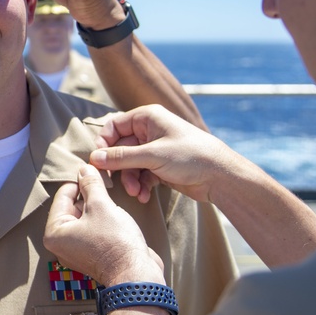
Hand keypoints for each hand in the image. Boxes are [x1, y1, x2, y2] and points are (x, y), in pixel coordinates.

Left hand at [44, 165, 163, 286]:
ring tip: (112, 208)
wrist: (136, 275)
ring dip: (98, 208)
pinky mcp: (93, 255)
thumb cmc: (115, 242)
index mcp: (54, 233)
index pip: (63, 195)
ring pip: (85, 218)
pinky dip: (103, 222)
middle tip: (106, 190)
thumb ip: (91, 184)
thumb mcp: (101, 205)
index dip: (81, 182)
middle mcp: (61, 244)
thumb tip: (84, 169)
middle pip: (72, 207)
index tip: (96, 175)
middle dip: (90, 196)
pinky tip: (116, 220)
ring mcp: (77, 251)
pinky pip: (94, 231)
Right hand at [90, 104, 235, 203]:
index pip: (114, 126)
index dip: (104, 142)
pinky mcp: (160, 166)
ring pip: (130, 164)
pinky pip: (141, 174)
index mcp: (147, 118)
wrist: (221, 176)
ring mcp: (155, 149)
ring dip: (130, 179)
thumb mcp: (152, 155)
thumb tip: (94, 158)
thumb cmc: (191, 156)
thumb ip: (121, 157)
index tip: (98, 160)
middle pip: (120, 147)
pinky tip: (144, 196)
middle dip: (119, 167)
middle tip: (114, 182)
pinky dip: (140, 185)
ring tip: (135, 192)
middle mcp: (150, 131)